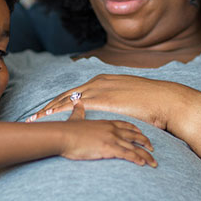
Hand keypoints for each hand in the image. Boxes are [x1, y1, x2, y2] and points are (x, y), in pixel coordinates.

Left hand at [28, 74, 186, 131]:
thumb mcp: (130, 98)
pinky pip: (74, 106)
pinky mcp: (102, 99)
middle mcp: (98, 82)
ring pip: (66, 99)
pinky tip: (50, 119)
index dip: (61, 102)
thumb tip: (114, 112)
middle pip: (66, 95)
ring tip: (35, 119)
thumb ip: (118, 102)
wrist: (166, 101)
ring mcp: (99, 89)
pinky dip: (59, 112)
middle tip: (34, 116)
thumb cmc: (152, 103)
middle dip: (49, 106)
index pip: (76, 92)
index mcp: (104, 81)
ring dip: (49, 110)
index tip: (48, 110)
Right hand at [56, 100, 156, 166]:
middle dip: (146, 142)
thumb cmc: (66, 130)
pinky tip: (143, 164)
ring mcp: (112, 138)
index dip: (136, 130)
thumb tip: (77, 104)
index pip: (126, 125)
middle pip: (134, 135)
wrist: (62, 135)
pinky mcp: (109, 148)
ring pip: (134, 147)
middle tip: (153, 148)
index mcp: (106, 122)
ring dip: (146, 155)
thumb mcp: (75, 118)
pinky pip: (127, 154)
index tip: (142, 134)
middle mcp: (112, 129)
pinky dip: (137, 159)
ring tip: (153, 162)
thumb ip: (79, 111)